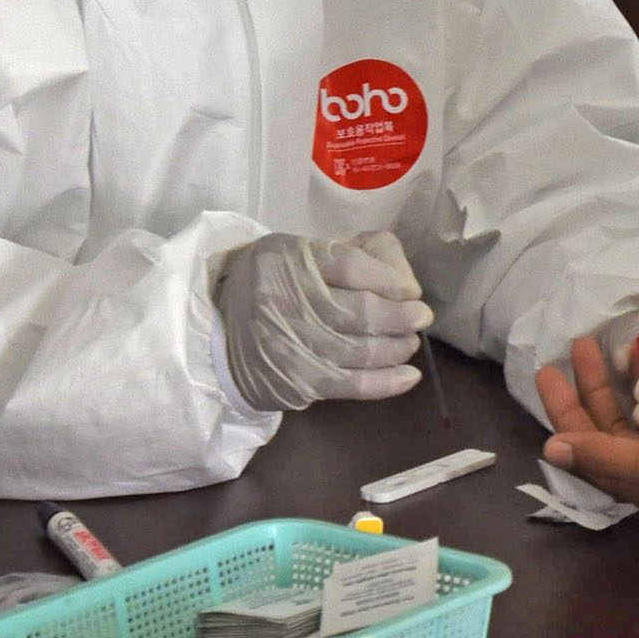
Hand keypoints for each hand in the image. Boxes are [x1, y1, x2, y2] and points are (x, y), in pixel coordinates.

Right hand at [217, 230, 435, 409]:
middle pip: (362, 311)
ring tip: (409, 341)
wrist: (218, 335)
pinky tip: (408, 376)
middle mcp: (287, 301)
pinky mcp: (298, 381)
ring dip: (398, 347)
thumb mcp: (295, 252)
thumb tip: (402, 277)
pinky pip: (353, 385)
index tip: (411, 291)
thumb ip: (348, 253)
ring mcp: (292, 345)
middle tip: (420, 316)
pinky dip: (387, 382)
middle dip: (403, 316)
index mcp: (288, 259)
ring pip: (362, 350)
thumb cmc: (271, 286)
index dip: (390, 281)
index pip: (351, 267)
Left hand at [537, 331, 638, 517]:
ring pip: (633, 411)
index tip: (547, 370)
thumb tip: (550, 449)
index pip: (582, 445)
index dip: (561, 410)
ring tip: (616, 342)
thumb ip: (601, 456)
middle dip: (588, 386)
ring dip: (620, 378)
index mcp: (631, 482)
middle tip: (579, 344)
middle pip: (604, 425)